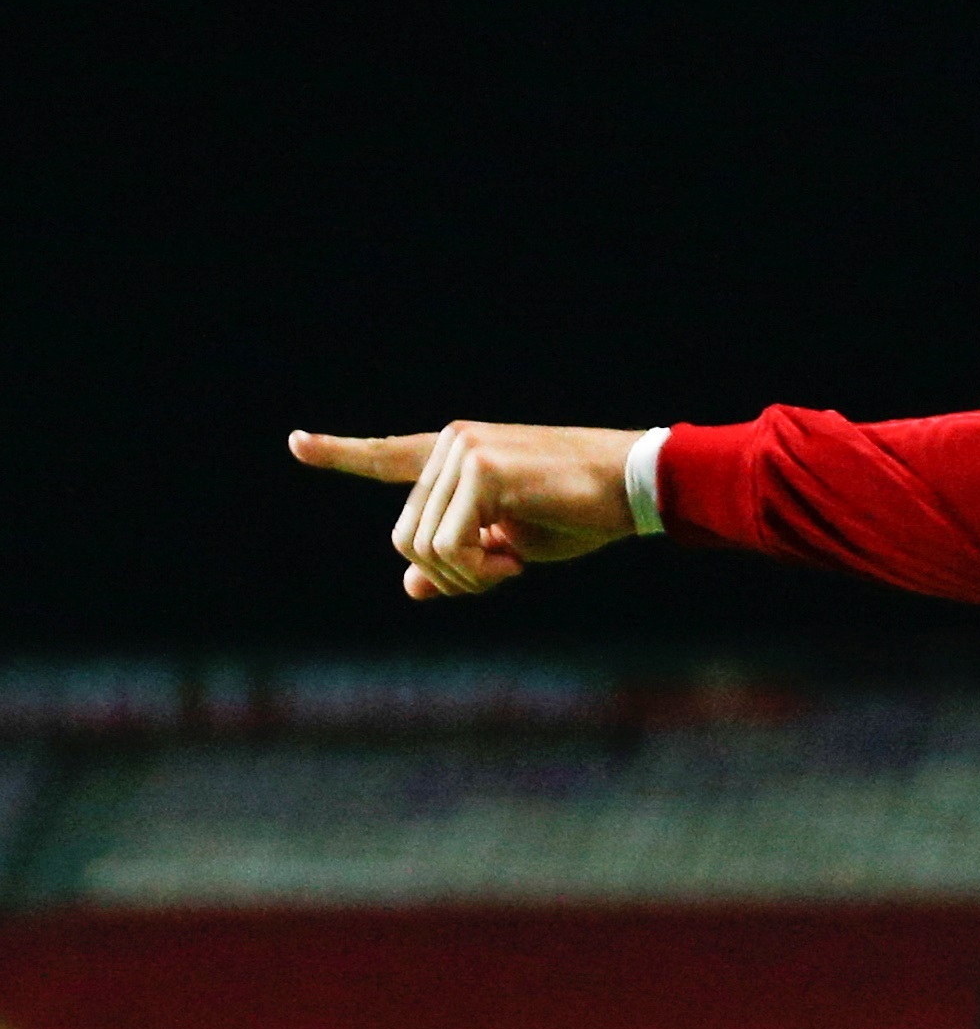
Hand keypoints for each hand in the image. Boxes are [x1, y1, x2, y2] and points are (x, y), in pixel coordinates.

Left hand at [288, 421, 641, 599]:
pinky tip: (514, 561)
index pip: (389, 455)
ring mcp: (464, 453)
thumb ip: (461, 562)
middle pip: (406, 537)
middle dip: (450, 575)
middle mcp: (453, 445)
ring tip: (510, 565)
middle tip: (500, 575)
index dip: (341, 453)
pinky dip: (478, 571)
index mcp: (459, 456)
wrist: (634, 486)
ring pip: (422, 546)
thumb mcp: (514, 547)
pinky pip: (449, 546)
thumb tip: (413, 585)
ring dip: (466, 577)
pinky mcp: (482, 471)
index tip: (297, 443)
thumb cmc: (583, 513)